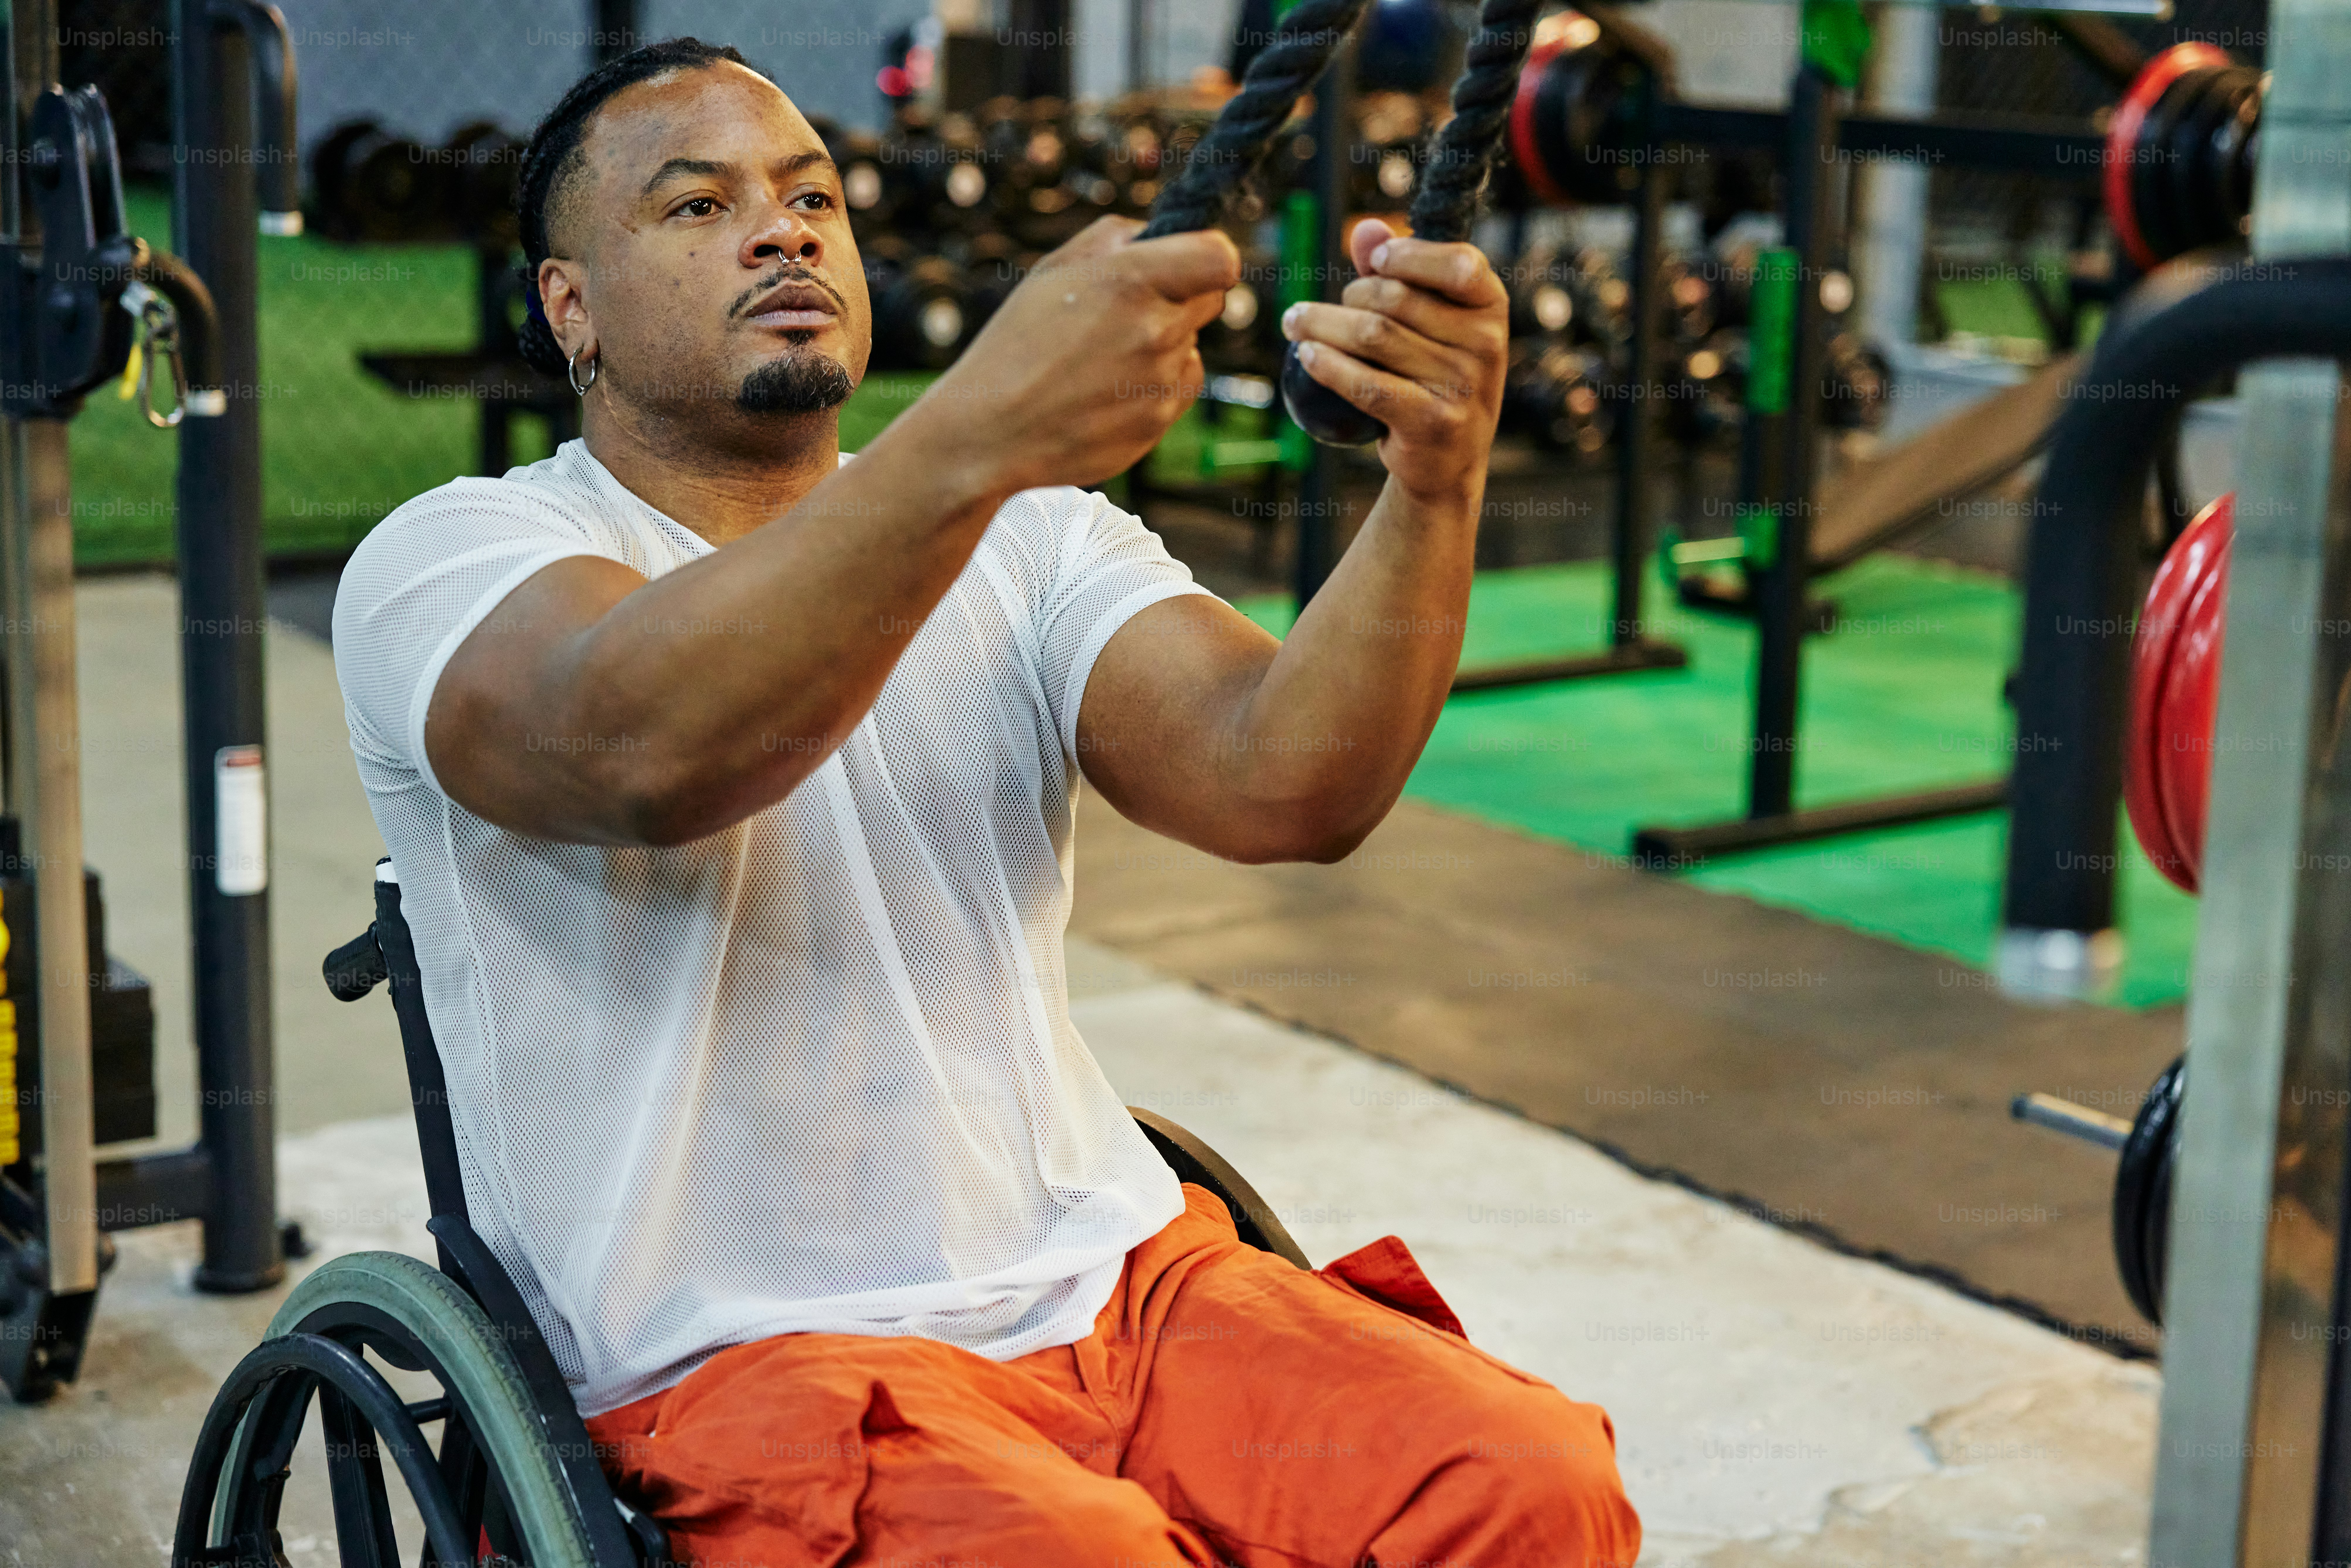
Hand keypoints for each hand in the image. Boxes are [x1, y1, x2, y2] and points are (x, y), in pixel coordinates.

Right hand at [913, 215, 1239, 495]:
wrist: (991, 431)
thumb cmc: (1017, 344)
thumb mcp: (1055, 268)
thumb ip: (1116, 238)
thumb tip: (1158, 235)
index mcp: (1131, 281)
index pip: (1220, 258)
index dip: (1209, 256)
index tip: (1190, 263)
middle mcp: (1156, 330)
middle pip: (1211, 300)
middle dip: (1181, 296)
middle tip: (1131, 309)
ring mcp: (1161, 381)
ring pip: (1192, 345)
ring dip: (1164, 342)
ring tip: (1104, 357)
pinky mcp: (1159, 421)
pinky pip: (1181, 386)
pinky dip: (1157, 382)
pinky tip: (1110, 387)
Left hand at [1279, 219, 1507, 502]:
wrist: (1447, 461)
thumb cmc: (1434, 377)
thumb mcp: (1431, 323)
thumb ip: (1401, 273)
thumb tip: (1364, 229)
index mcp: (1492, 309)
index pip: (1458, 262)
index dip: (1408, 254)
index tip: (1373, 261)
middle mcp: (1486, 345)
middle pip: (1396, 297)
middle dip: (1350, 295)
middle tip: (1321, 309)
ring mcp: (1462, 386)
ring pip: (1374, 335)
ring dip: (1322, 324)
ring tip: (1295, 323)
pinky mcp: (1432, 422)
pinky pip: (1367, 383)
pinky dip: (1329, 366)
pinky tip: (1307, 356)